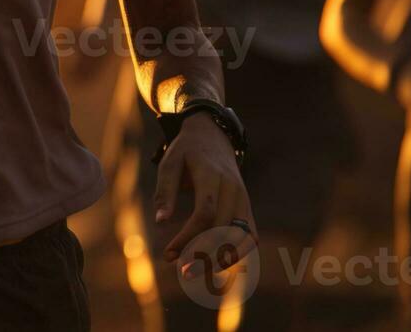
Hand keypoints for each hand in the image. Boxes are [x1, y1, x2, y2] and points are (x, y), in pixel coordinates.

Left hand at [154, 113, 256, 280]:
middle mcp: (234, 189)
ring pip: (243, 237)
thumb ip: (165, 192)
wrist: (213, 136)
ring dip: (224, 259)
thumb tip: (160, 223)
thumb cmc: (186, 151)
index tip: (169, 253)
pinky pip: (249, 236)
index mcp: (213, 176)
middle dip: (204, 254)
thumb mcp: (169, 163)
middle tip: (182, 272)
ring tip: (200, 273)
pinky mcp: (247, 208)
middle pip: (224, 229)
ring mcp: (244, 199)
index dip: (188, 236)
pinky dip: (237, 254)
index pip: (205, 212)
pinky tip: (218, 267)